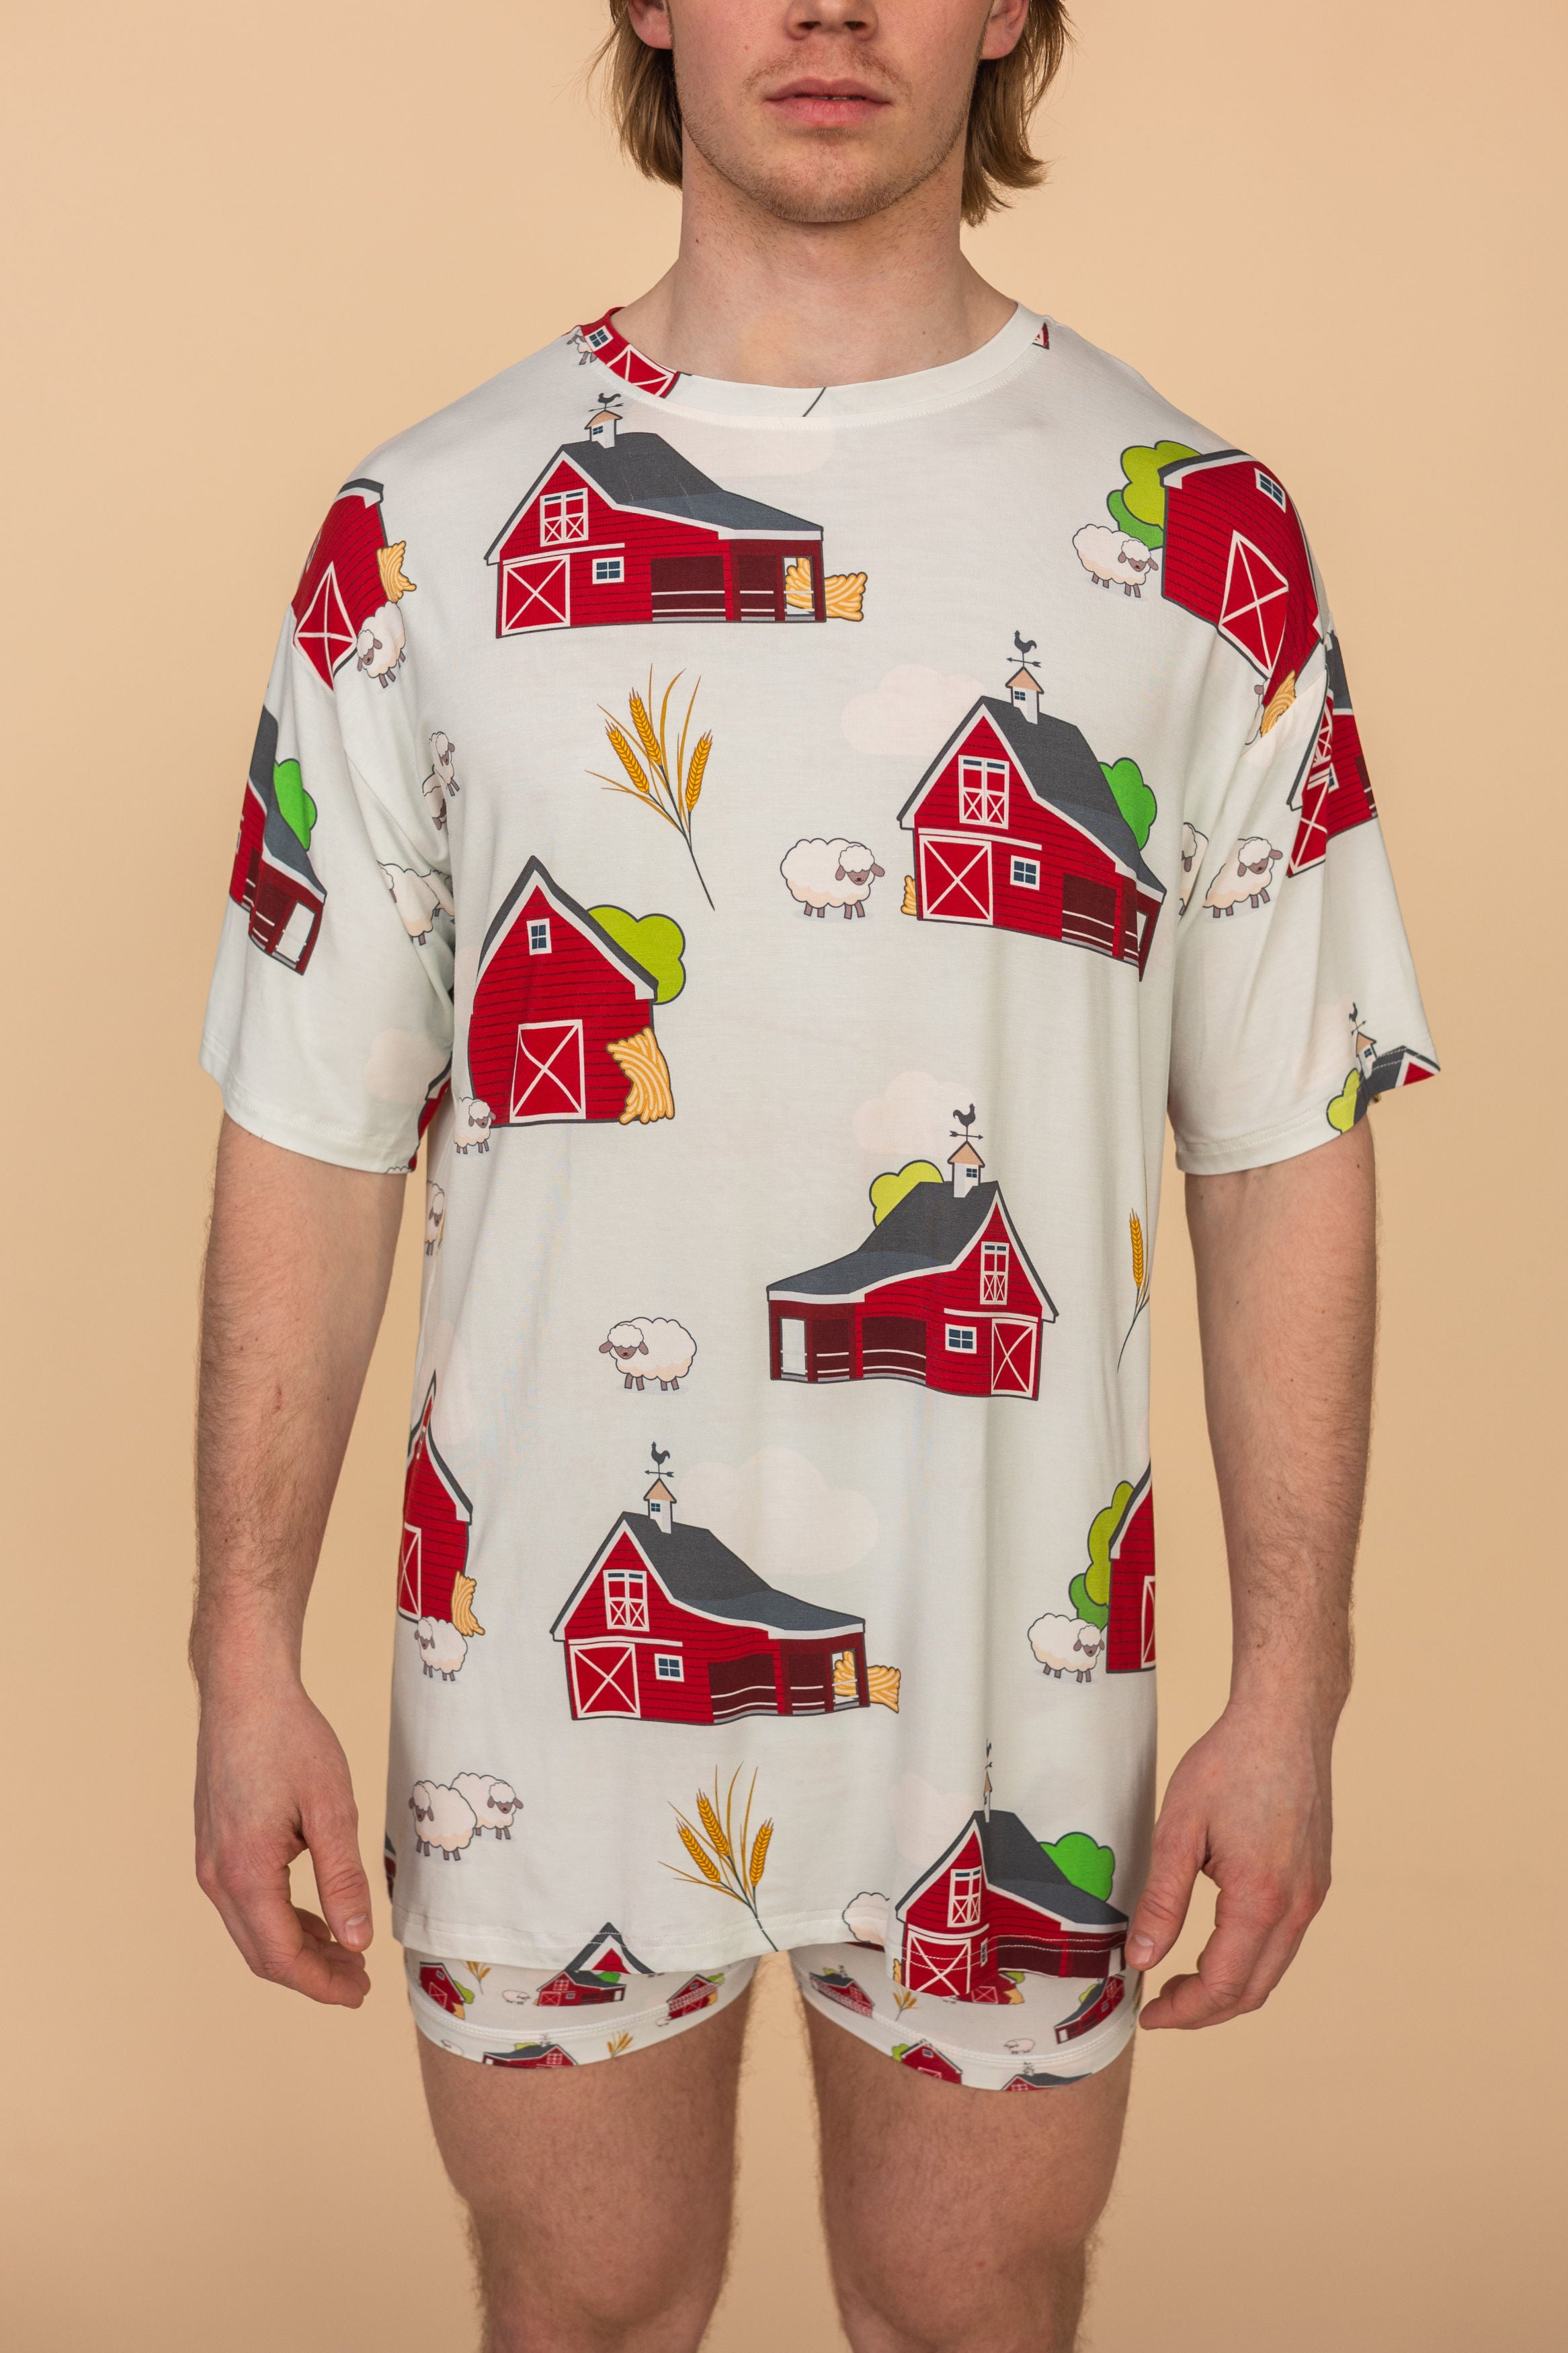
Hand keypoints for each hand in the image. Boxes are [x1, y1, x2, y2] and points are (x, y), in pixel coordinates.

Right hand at [195, 1670, 373, 2006]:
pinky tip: (317, 1919)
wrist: (244, 1692)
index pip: (282, 1956)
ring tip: (347, 1954)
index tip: (361, 1993)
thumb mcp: (332, 1808)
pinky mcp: (215, 1847)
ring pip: (253, 1931)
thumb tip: (358, 1939)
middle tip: (360, 1982)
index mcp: (246, 1872)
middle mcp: (218, 1876)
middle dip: (312, 1975)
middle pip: (263, 1953)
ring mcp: (211, 1862)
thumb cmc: (290, 1740)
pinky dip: (282, 1921)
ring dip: (298, 1950)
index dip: (323, 1983)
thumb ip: (343, 1879)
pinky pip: (246, 1904)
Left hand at [1125, 1698, 1333, 2029]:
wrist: (1285, 1720)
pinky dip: (1251, 1960)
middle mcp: (1297, 1907)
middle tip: (1160, 2007)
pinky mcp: (1316, 1880)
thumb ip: (1161, 1900)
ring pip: (1273, 1970)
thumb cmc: (1228, 1764)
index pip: (1222, 1986)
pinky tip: (1218, 1945)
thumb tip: (1142, 1959)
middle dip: (1204, 2011)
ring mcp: (1312, 1895)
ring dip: (1229, 1988)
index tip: (1148, 2015)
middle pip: (1253, 1991)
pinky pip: (1284, 1941)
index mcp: (1259, 1899)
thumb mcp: (1178, 1829)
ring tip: (1182, 1982)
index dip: (1183, 2011)